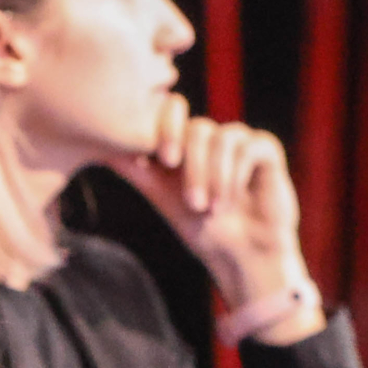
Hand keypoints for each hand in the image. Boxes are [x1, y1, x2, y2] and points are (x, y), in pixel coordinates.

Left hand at [112, 96, 325, 343]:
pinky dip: (237, 173)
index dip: (167, 127)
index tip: (166, 160)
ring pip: (222, 138)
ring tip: (213, 209)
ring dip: (215, 176)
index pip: (172, 110)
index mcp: (185, 144)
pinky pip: (249, 146)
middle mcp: (212, 138)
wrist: (243, 257)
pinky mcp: (265, 150)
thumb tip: (101, 148)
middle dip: (193, 167)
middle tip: (193, 202)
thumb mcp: (162, 197)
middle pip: (197, 128)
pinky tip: (235, 198)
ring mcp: (240, 142)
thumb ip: (137, 169)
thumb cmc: (202, 231)